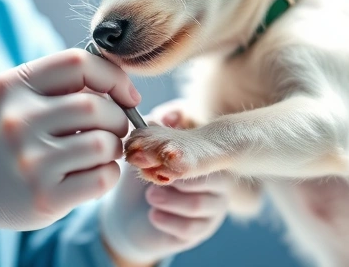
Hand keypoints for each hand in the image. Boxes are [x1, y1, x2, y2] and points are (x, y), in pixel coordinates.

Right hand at [0, 49, 140, 239]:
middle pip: (95, 106)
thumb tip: (120, 86)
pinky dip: (109, 173)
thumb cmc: (2, 135)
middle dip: (117, 117)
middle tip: (114, 128)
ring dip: (114, 146)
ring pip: (103, 143)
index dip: (113, 76)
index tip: (125, 95)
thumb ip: (59, 83)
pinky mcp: (43, 197)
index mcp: (13, 86)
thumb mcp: (15, 96)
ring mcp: (30, 162)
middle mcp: (18, 121)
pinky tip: (95, 172)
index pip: (78, 64)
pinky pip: (101, 178)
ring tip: (103, 151)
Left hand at [99, 104, 228, 265]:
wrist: (129, 214)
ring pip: (199, 204)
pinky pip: (191, 228)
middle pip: (214, 180)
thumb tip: (161, 117)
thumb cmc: (141, 176)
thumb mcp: (143, 153)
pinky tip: (153, 215)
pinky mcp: (201, 231)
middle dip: (179, 179)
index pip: (211, 154)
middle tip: (152, 180)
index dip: (185, 156)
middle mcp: (218, 183)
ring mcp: (213, 209)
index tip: (157, 159)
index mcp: (208, 158)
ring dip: (170, 200)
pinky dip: (169, 221)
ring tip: (150, 195)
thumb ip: (152, 132)